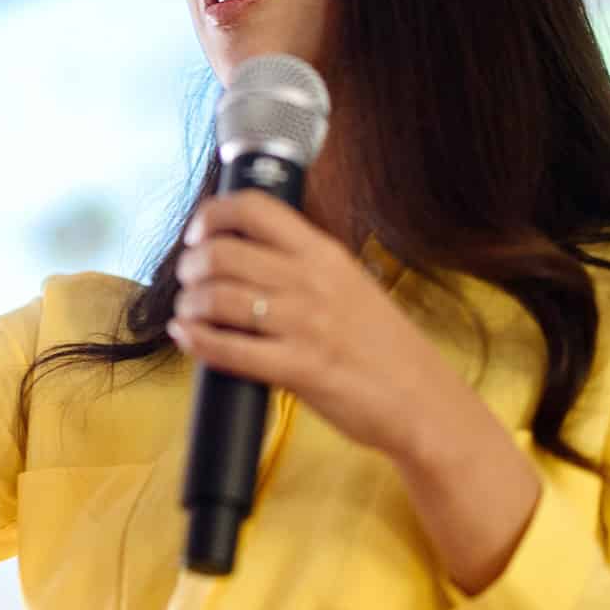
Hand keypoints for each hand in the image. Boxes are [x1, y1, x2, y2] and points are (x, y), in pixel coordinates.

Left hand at [168, 190, 454, 457]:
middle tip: (187, 279)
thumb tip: (247, 251)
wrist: (423, 400)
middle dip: (190, 265)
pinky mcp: (299, 369)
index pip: (255, 208)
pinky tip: (187, 337)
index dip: (212, 215)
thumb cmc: (384, 346)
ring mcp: (305, 325)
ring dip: (190, 304)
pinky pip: (229, 349)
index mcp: (324, 253)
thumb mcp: (351, 283)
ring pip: (218, 298)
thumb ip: (305, 265)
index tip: (197, 233)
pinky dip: (197, 340)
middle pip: (223, 253)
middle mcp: (312, 281)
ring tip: (188, 312)